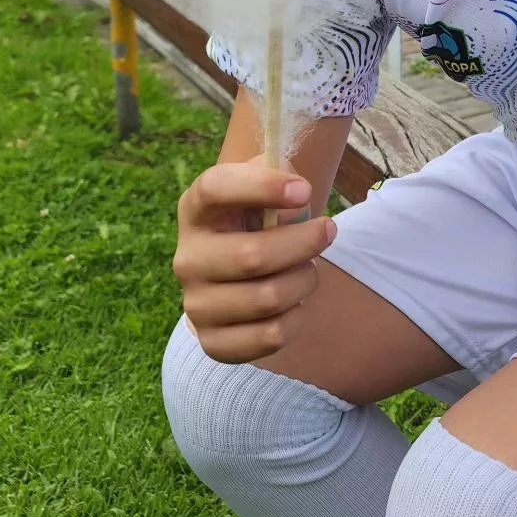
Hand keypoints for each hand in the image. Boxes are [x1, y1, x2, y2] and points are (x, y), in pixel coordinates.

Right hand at [173, 156, 336, 363]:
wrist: (240, 272)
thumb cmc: (260, 220)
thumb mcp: (263, 188)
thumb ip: (279, 174)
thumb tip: (297, 191)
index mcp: (196, 209)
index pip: (214, 189)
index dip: (262, 186)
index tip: (305, 191)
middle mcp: (188, 258)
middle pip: (252, 256)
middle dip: (305, 242)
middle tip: (328, 230)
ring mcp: (196, 305)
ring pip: (268, 298)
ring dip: (305, 280)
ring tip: (308, 269)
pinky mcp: (214, 343)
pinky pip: (271, 336)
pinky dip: (297, 317)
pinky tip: (294, 302)